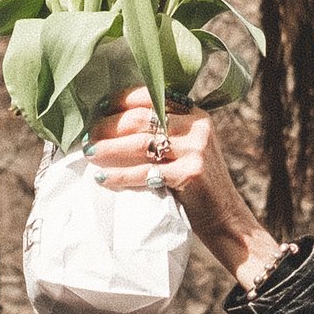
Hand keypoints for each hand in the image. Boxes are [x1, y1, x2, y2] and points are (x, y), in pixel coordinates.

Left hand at [86, 89, 284, 288]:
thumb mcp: (189, 147)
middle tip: (88, 137)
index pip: (152, 97)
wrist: (226, 217)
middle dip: (109, 126)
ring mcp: (196, 149)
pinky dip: (119, 176)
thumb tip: (114, 123)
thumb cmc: (197, 184)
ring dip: (109, 149)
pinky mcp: (191, 172)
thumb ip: (165, 132)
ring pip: (140, 144)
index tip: (99, 108)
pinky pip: (145, 172)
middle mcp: (197, 126)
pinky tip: (102, 178)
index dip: (121, 100)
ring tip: (89, 153)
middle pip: (142, 119)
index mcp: (195, 114)